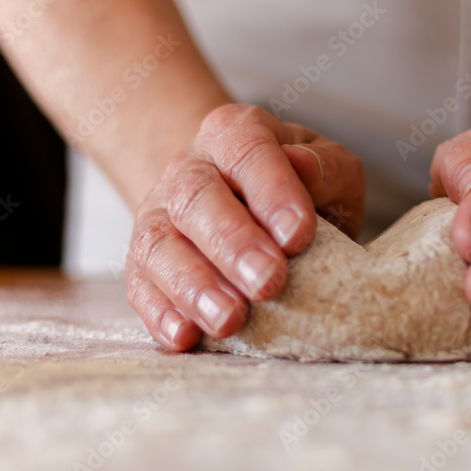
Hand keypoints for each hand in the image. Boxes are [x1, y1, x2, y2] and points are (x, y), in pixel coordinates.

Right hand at [126, 104, 364, 350]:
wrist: (238, 199)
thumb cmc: (298, 192)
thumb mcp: (330, 172)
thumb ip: (327, 170)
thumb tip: (305, 168)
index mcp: (236, 134)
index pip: (249, 152)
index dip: (272, 192)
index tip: (298, 236)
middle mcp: (190, 168)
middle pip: (197, 197)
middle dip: (233, 243)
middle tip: (268, 283)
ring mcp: (158, 214)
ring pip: (160, 244)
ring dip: (193, 285)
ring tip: (229, 320)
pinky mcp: (143, 262)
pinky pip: (140, 285)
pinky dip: (160, 312)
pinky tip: (185, 336)